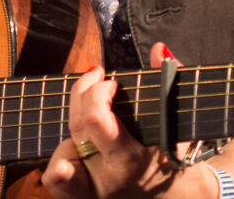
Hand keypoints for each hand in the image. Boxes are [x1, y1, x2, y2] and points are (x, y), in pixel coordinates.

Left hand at [40, 44, 207, 197]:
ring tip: (92, 117)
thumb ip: (168, 85)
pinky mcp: (82, 197)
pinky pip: (56, 182)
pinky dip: (59, 162)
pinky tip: (72, 149)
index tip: (111, 82)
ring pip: (61, 150)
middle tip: (96, 80)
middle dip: (83, 93)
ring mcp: (92, 190)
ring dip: (73, 126)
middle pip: (76, 127)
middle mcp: (108, 177)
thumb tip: (159, 50)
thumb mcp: (177, 126)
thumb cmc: (175, 159)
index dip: (96, 92)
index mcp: (132, 160)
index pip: (94, 119)